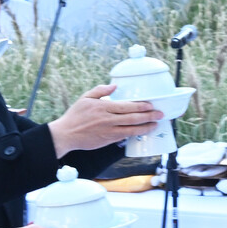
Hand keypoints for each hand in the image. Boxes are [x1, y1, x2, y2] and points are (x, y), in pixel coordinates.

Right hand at [47, 84, 162, 157]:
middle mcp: (108, 119)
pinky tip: (142, 131)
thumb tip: (114, 86)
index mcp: (103, 107)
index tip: (151, 104)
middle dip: (149, 116)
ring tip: (155, 124)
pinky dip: (135, 134)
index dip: (141, 106)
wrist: (66, 134)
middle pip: (133, 118)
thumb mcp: (85, 98)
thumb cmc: (75, 116)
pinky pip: (125, 136)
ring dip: (145, 127)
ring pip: (132, 129)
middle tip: (160, 114)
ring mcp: (109, 131)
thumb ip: (100, 90)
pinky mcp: (108, 140)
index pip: (127, 106)